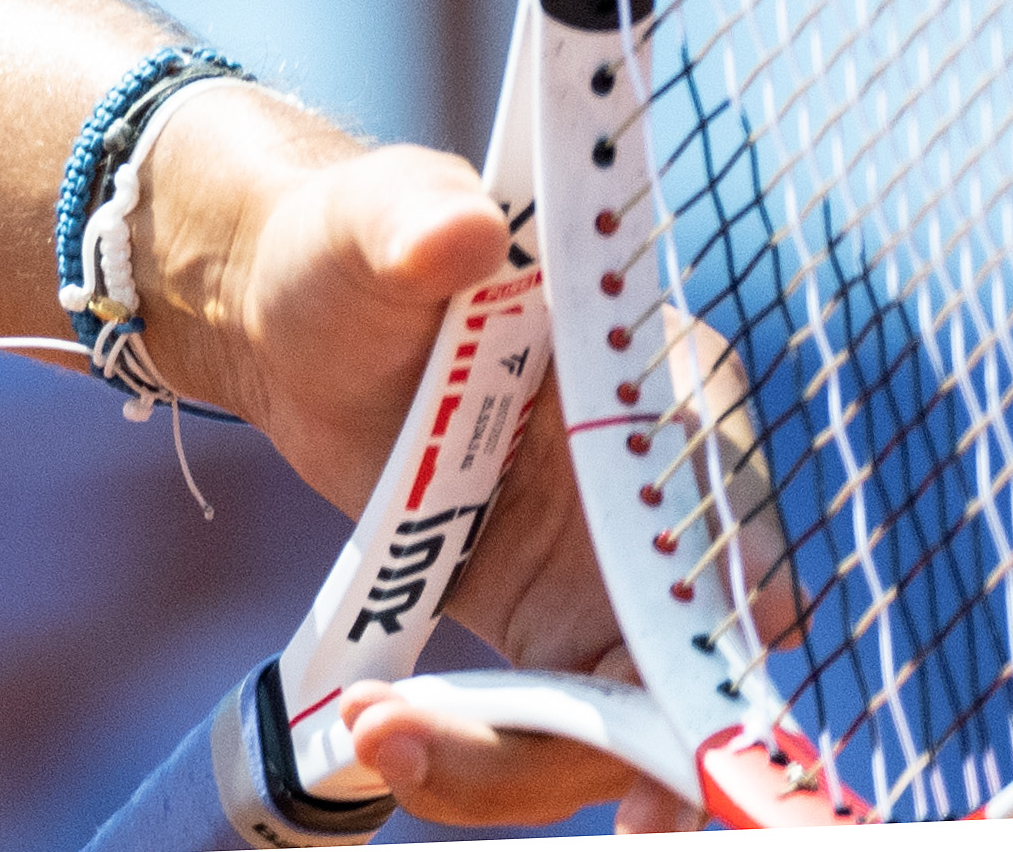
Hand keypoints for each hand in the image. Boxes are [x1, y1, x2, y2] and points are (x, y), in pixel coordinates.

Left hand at [154, 96, 650, 825]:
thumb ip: (412, 218)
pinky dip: (489, 752)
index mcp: (664, 386)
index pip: (724, 514)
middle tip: (563, 793)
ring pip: (626, 712)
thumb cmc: (347, 248)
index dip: (710, 611)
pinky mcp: (554, 623)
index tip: (667, 695)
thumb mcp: (370, 225)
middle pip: (699, 649)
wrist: (288, 314)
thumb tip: (452, 225)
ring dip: (521, 756)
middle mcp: (667, 498)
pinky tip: (396, 750)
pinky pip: (555, 719)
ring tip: (383, 742)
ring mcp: (617, 573)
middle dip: (639, 741)